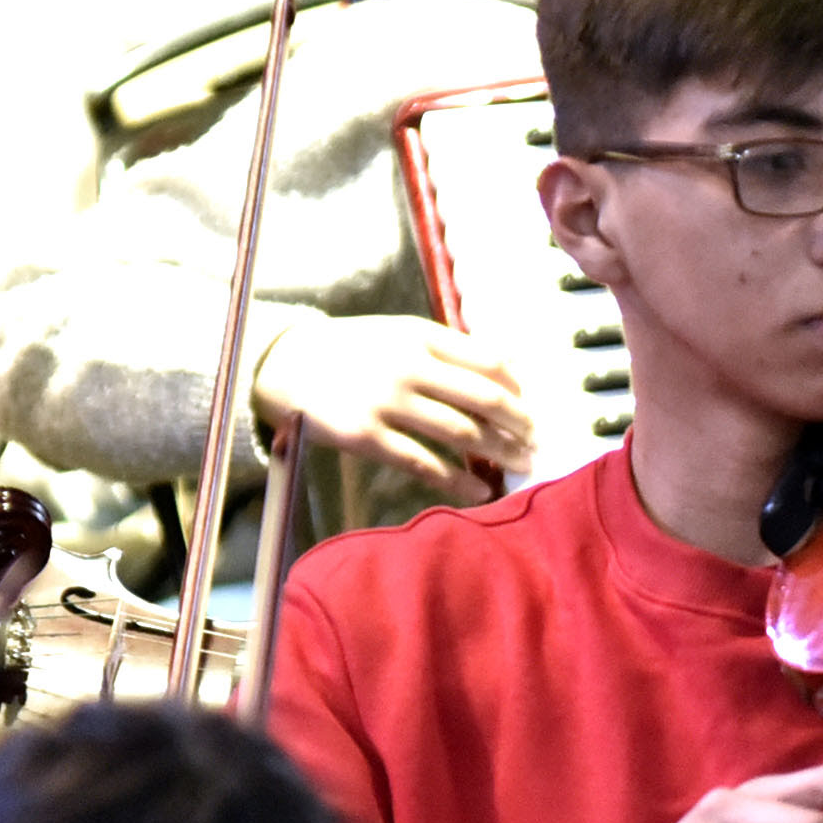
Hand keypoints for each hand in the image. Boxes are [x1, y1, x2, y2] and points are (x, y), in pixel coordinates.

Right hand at [251, 314, 534, 490]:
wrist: (286, 366)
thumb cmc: (352, 351)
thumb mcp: (398, 333)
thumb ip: (448, 348)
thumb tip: (510, 367)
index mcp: (419, 336)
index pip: (487, 361)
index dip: (516, 387)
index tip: (529, 405)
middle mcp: (407, 366)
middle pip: (483, 398)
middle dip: (519, 423)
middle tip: (537, 440)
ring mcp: (387, 402)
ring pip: (461, 432)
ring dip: (499, 451)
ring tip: (522, 464)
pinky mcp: (367, 437)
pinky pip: (424, 463)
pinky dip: (459, 480)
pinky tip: (481, 490)